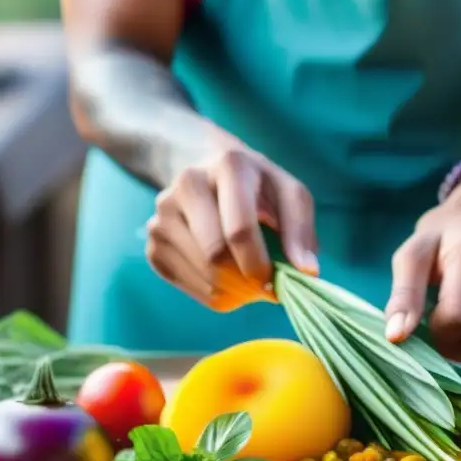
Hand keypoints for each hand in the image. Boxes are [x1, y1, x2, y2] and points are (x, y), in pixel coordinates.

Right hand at [146, 138, 318, 307]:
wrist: (200, 166)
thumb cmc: (255, 185)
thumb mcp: (287, 192)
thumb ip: (302, 229)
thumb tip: (307, 272)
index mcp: (228, 166)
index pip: (239, 230)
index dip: (259, 265)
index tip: (275, 281)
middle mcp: (188, 185)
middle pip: (216, 258)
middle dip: (247, 282)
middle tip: (264, 286)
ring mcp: (163, 215)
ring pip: (204, 278)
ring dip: (234, 291)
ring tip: (248, 279)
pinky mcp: (153, 244)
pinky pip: (190, 288)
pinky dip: (215, 294)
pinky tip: (226, 277)